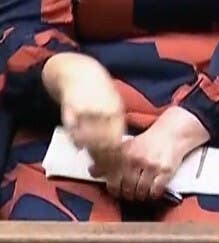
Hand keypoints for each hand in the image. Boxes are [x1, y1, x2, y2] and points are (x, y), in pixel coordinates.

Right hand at [43, 54, 124, 170]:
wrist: (79, 71)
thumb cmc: (101, 92)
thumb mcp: (115, 106)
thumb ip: (117, 125)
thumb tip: (124, 150)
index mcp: (115, 113)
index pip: (119, 141)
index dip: (119, 158)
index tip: (119, 170)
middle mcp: (101, 112)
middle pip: (104, 144)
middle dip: (105, 161)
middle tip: (105, 171)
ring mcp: (85, 111)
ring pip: (89, 140)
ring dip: (91, 154)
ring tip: (93, 163)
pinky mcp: (69, 108)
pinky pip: (71, 129)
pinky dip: (75, 140)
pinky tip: (78, 147)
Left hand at [92, 107, 207, 201]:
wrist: (170, 134)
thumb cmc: (147, 142)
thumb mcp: (126, 146)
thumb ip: (110, 159)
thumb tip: (92, 172)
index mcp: (125, 153)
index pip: (113, 177)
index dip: (113, 189)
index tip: (115, 192)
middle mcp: (137, 159)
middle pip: (127, 186)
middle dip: (127, 194)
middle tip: (128, 195)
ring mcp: (152, 166)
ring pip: (141, 190)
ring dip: (139, 196)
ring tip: (139, 195)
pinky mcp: (166, 171)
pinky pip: (156, 190)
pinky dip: (152, 195)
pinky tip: (151, 193)